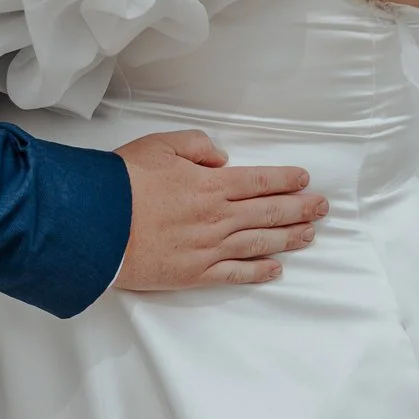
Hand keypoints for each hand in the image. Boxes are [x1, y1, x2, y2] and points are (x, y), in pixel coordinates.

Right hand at [114, 128, 325, 289]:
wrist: (96, 225)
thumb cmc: (122, 183)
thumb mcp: (160, 145)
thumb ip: (197, 146)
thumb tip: (221, 158)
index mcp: (211, 184)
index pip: (261, 181)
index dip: (286, 181)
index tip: (305, 181)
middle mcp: (218, 217)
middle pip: (269, 212)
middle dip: (300, 208)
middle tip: (322, 208)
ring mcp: (209, 248)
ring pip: (260, 243)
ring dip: (289, 238)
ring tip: (310, 235)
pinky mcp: (194, 273)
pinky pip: (236, 273)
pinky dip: (259, 272)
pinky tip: (276, 269)